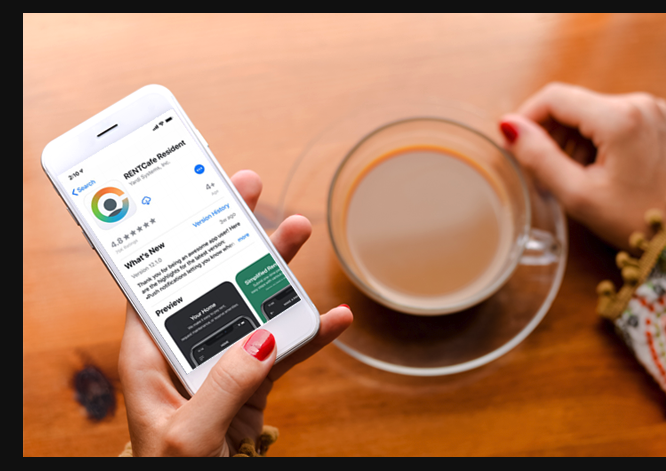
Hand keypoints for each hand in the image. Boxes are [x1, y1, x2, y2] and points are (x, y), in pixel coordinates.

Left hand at [118, 170, 352, 455]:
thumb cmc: (171, 469)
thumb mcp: (188, 434)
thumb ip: (224, 385)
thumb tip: (260, 340)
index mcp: (150, 357)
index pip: (163, 287)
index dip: (183, 242)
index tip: (204, 202)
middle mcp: (187, 351)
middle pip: (215, 284)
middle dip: (239, 241)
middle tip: (261, 199)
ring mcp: (224, 363)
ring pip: (254, 307)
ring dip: (279, 275)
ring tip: (302, 233)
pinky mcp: (254, 381)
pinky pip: (285, 349)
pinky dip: (310, 334)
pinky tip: (334, 317)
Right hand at [500, 82, 665, 249]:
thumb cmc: (636, 220)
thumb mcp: (579, 194)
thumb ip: (540, 157)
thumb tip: (510, 127)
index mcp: (620, 118)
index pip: (555, 97)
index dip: (526, 117)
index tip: (512, 143)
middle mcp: (639, 103)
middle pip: (574, 103)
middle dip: (550, 132)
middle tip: (540, 169)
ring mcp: (652, 109)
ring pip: (591, 111)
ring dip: (571, 138)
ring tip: (570, 175)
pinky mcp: (657, 120)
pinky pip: (612, 119)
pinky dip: (593, 139)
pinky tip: (593, 169)